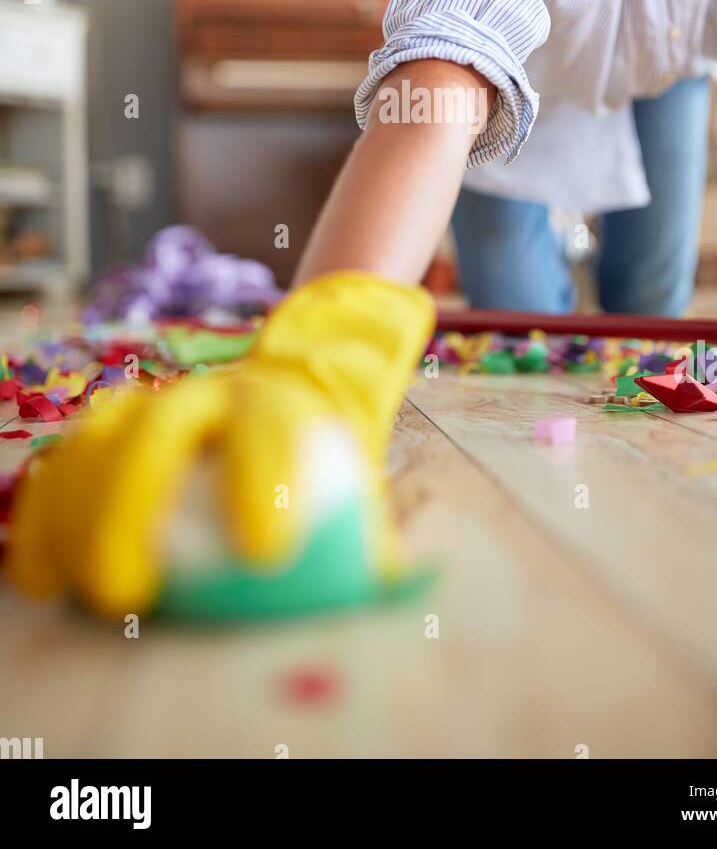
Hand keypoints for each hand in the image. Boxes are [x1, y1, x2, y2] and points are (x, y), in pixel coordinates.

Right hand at [6, 271, 434, 620]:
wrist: (276, 401)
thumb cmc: (320, 469)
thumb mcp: (355, 491)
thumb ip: (373, 535)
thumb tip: (404, 584)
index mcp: (275, 400)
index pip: (266, 427)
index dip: (261, 477)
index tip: (265, 553)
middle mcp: (205, 393)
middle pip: (161, 428)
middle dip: (135, 500)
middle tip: (131, 590)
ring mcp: (150, 404)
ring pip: (100, 442)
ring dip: (80, 514)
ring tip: (85, 592)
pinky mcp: (106, 431)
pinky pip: (65, 468)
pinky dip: (47, 516)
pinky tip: (42, 579)